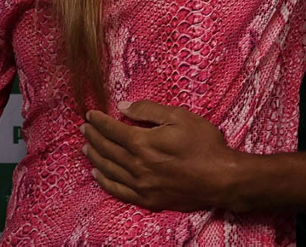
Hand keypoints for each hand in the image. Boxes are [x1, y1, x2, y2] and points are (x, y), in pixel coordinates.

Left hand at [82, 100, 237, 211]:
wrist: (221, 178)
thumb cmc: (204, 144)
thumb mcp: (179, 117)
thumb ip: (148, 110)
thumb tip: (122, 107)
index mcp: (143, 142)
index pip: (112, 130)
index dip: (99, 121)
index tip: (90, 115)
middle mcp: (137, 165)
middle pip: (107, 149)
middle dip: (93, 137)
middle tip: (84, 129)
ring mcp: (142, 185)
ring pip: (109, 170)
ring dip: (94, 157)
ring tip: (85, 148)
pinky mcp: (148, 199)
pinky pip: (119, 191)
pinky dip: (105, 182)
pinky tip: (97, 174)